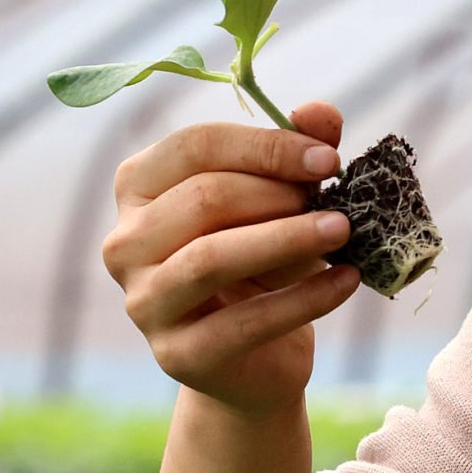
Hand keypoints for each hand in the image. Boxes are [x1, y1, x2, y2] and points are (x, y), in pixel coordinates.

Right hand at [102, 100, 354, 416]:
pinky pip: (244, 322)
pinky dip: (304, 299)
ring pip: (211, 257)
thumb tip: (322, 114)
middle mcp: (125, 242)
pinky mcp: (175, 354)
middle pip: (203, 199)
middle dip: (278, 195)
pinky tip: (346, 280)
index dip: (266, 146)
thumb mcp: (282, 202)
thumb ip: (298, 153)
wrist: (257, 358)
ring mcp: (143, 302)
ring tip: (343, 232)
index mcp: (138, 188)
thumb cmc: (264, 264)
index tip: (329, 157)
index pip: (194, 147)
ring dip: (288, 240)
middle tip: (338, 204)